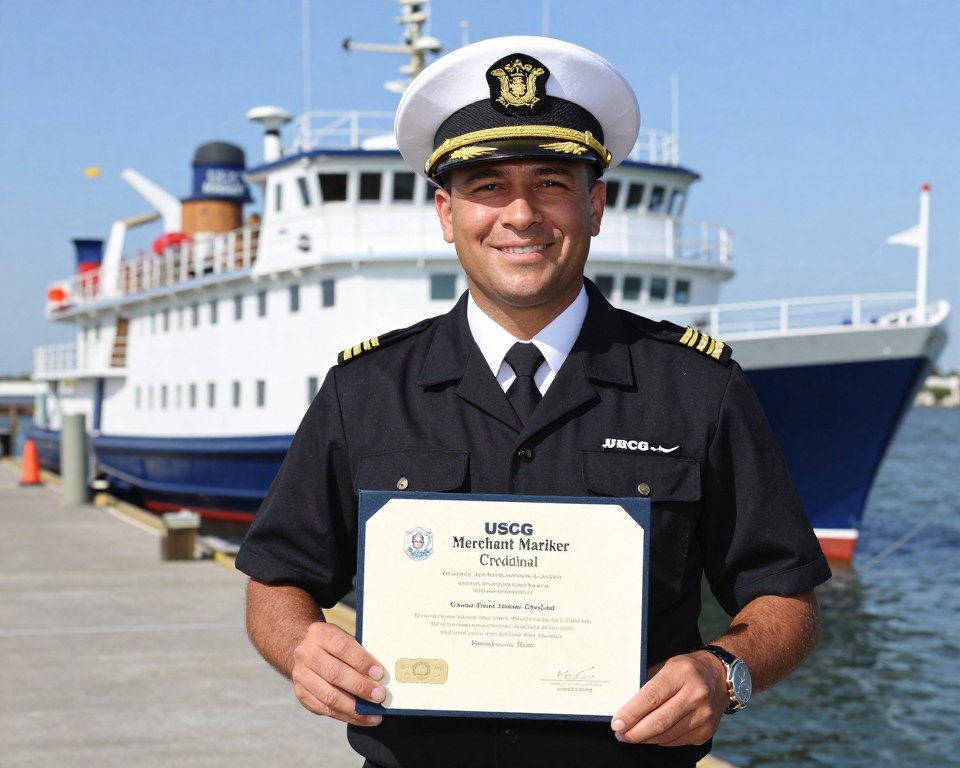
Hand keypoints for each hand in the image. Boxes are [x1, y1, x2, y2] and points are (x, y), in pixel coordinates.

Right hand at [291, 621, 385, 725]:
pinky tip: (361, 718)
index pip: (342, 647)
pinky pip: (324, 709)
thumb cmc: (334, 645)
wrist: (305, 650)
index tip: (378, 673)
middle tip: (379, 696)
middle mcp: (306, 654)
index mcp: (320, 634)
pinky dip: (345, 716)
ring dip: (354, 708)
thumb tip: (379, 676)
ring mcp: (301, 675)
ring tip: (373, 714)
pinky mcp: (301, 694)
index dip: (361, 661)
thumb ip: (359, 653)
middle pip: (335, 673)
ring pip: (328, 696)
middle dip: (360, 687)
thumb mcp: (344, 638)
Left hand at [610, 652, 726, 745]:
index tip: (617, 723)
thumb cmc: (685, 669)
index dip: (631, 713)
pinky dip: (660, 740)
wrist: (720, 676)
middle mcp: (696, 695)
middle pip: (659, 721)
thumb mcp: (666, 666)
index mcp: (681, 674)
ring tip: (631, 735)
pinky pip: (676, 741)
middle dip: (635, 732)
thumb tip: (623, 705)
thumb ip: (647, 684)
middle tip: (620, 734)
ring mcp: (704, 716)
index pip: (651, 697)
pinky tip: (651, 735)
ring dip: (645, 739)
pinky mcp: (707, 731)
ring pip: (667, 735)